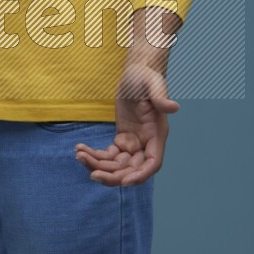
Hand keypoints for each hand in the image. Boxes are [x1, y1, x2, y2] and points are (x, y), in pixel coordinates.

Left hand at [74, 60, 179, 186]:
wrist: (135, 72)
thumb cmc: (146, 76)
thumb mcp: (154, 84)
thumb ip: (161, 97)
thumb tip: (173, 107)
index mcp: (157, 134)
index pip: (153, 163)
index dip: (140, 175)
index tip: (124, 181)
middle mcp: (146, 142)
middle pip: (131, 169)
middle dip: (113, 175)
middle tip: (92, 174)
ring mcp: (134, 142)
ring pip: (117, 164)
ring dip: (98, 165)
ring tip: (79, 155)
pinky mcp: (122, 138)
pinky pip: (108, 154)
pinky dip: (95, 155)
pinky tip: (80, 148)